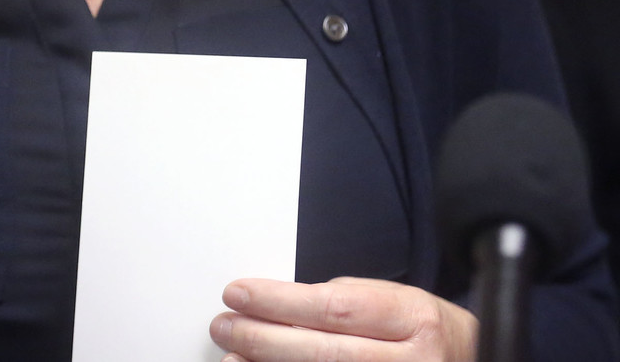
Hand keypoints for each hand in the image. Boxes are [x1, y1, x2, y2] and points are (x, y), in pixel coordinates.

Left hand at [210, 276, 477, 360]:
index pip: (333, 309)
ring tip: (232, 360)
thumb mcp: (398, 301)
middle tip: (224, 327)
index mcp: (414, 321)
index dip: (279, 302)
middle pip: (322, 352)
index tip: (238, 293)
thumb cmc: (426, 334)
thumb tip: (281, 306)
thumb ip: (346, 301)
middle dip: (262, 339)